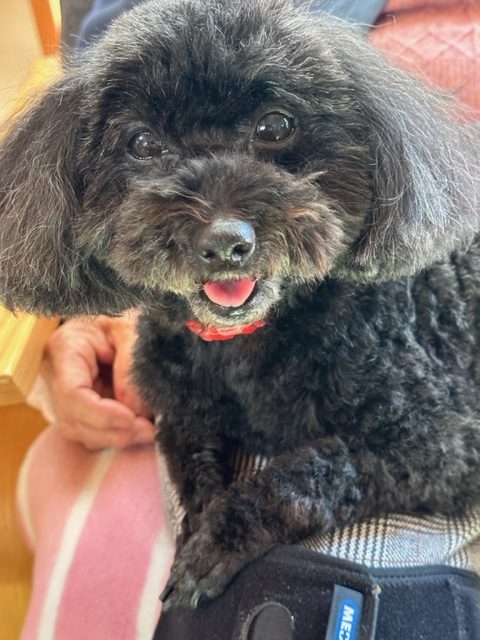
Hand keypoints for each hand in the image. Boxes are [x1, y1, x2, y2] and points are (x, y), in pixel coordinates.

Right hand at [42, 314, 154, 448]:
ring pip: (82, 432)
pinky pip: (94, 432)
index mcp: (65, 349)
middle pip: (73, 419)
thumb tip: (134, 410)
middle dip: (112, 431)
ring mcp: (67, 394)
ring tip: (148, 432)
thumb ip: (131, 365)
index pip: (71, 393)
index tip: (131, 418)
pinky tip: (140, 432)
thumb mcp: (130, 327)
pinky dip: (116, 437)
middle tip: (148, 430)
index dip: (100, 414)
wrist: (117, 312)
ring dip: (116, 438)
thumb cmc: (122, 313)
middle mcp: (58, 375)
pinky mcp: (82, 406)